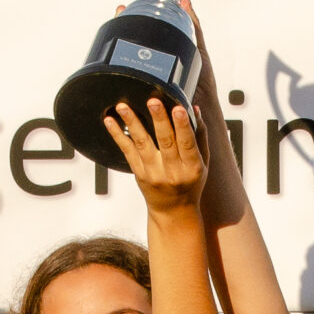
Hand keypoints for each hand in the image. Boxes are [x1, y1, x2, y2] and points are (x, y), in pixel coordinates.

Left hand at [105, 97, 205, 215]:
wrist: (173, 211)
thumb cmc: (190, 184)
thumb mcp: (203, 164)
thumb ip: (200, 136)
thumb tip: (195, 109)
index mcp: (192, 167)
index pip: (187, 143)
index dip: (183, 126)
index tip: (178, 109)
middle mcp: (172, 171)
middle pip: (165, 141)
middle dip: (159, 119)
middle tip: (153, 101)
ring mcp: (153, 173)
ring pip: (142, 144)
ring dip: (132, 122)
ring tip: (123, 106)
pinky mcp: (138, 173)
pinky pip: (127, 151)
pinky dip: (117, 135)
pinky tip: (110, 122)